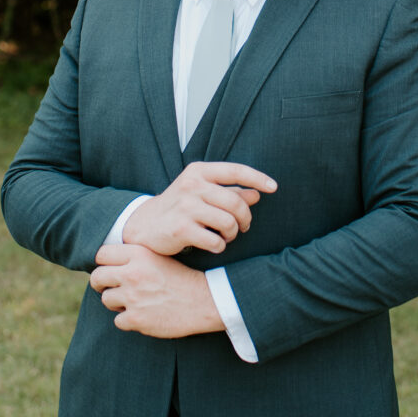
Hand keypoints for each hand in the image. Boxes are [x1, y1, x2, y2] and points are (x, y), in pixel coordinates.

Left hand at [90, 243, 224, 336]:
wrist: (205, 301)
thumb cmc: (182, 278)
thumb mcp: (159, 257)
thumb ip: (135, 256)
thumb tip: (107, 261)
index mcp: (139, 254)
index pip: (102, 254)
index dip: (104, 262)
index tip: (110, 269)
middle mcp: (133, 273)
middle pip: (98, 278)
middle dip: (102, 284)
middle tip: (112, 288)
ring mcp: (133, 297)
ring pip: (106, 300)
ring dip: (117, 302)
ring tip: (135, 301)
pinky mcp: (137, 319)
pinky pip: (118, 320)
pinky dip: (128, 320)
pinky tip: (144, 315)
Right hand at [122, 161, 276, 255]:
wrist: (143, 226)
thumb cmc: (179, 208)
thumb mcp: (201, 193)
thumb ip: (229, 192)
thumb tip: (258, 193)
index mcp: (198, 172)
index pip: (235, 171)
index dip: (258, 178)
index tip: (274, 187)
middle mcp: (191, 185)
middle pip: (236, 202)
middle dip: (245, 218)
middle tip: (243, 227)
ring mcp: (185, 206)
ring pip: (228, 222)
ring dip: (232, 234)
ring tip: (226, 237)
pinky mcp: (180, 228)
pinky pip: (215, 240)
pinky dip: (220, 246)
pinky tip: (214, 245)